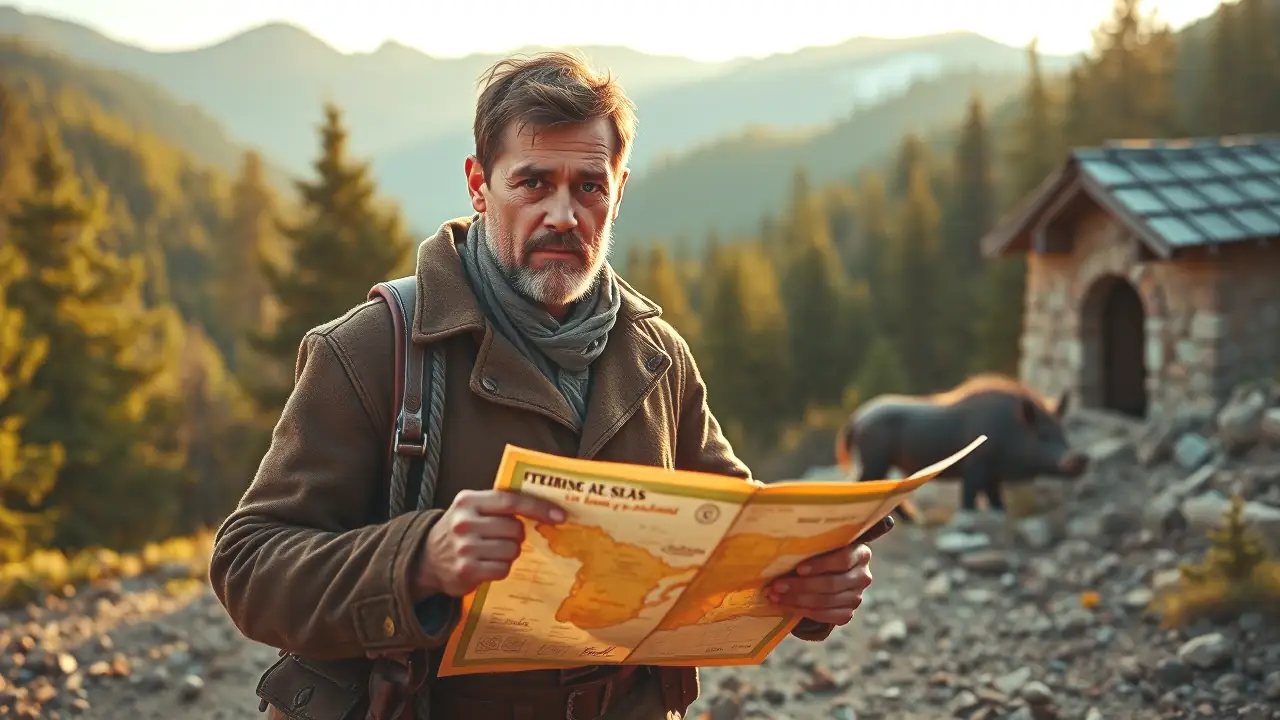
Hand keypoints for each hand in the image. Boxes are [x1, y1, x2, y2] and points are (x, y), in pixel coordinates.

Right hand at [415, 489, 565, 597]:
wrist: (426, 558)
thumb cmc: (460, 530)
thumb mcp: (472, 508)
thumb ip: (500, 504)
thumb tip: (545, 508)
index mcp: (468, 501)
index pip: (511, 500)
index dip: (538, 507)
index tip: (560, 516)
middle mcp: (464, 523)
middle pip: (515, 529)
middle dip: (518, 535)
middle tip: (506, 537)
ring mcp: (464, 548)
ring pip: (512, 550)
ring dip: (510, 553)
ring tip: (494, 551)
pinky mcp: (466, 571)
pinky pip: (502, 569)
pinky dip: (501, 568)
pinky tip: (488, 564)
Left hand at [766, 515, 894, 625]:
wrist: (828, 573)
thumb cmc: (819, 551)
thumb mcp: (820, 541)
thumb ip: (811, 537)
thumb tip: (779, 523)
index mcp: (860, 552)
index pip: (842, 559)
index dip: (820, 565)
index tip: (797, 568)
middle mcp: (863, 575)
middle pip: (832, 584)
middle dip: (801, 586)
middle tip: (776, 586)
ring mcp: (857, 596)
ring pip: (826, 602)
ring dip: (797, 600)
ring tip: (774, 596)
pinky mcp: (848, 613)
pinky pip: (826, 616)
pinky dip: (803, 612)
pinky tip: (786, 606)